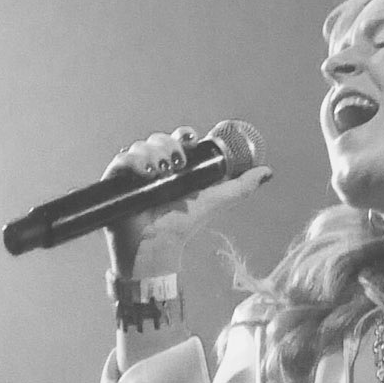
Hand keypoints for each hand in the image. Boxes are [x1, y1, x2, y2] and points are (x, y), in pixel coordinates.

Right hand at [101, 127, 271, 274]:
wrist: (158, 248)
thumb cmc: (184, 225)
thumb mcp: (216, 200)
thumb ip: (241, 186)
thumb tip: (268, 171)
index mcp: (174, 166)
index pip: (177, 139)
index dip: (183, 134)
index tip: (191, 138)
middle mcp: (152, 166)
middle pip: (158, 139)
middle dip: (169, 144)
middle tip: (178, 162)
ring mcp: (133, 174)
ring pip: (140, 146)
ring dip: (153, 153)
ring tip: (162, 172)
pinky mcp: (115, 182)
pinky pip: (121, 160)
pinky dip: (133, 161)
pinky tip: (146, 172)